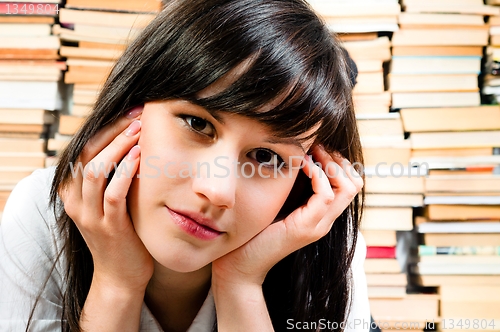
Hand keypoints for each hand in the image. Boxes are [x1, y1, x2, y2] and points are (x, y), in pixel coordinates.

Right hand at [59, 106, 153, 292]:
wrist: (121, 275)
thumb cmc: (121, 232)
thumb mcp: (110, 200)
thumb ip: (112, 175)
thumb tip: (133, 140)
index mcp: (73, 190)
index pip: (84, 148)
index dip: (107, 127)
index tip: (131, 112)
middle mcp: (75, 200)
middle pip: (87, 154)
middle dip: (113, 130)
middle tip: (138, 115)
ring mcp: (89, 215)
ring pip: (96, 170)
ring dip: (119, 146)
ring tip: (140, 130)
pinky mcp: (108, 227)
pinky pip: (113, 194)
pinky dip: (125, 172)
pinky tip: (140, 156)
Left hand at [211, 145, 362, 286]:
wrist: (240, 264)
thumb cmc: (254, 231)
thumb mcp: (277, 202)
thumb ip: (290, 186)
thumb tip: (294, 156)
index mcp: (320, 215)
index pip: (349, 184)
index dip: (338, 161)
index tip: (318, 147)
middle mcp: (324, 221)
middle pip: (354, 184)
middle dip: (337, 158)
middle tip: (317, 146)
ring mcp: (317, 226)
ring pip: (347, 188)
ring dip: (330, 163)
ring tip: (311, 152)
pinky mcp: (305, 228)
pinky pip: (326, 196)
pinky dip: (317, 174)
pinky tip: (302, 164)